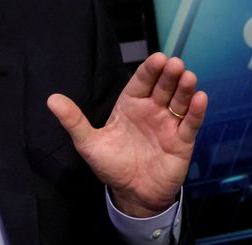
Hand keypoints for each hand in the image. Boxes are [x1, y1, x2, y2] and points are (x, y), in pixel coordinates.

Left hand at [47, 52, 207, 217]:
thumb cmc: (111, 165)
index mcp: (130, 105)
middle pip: (163, 87)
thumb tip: (51, 99)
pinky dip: (196, 111)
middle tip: (175, 63)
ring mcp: (168, 125)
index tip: (157, 58)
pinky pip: (190, 124)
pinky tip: (199, 98)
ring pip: (179, 101)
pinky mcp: (182, 142)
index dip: (150, 70)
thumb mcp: (88, 143)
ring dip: (184, 88)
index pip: (141, 82)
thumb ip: (73, 120)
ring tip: (188, 75)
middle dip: (169, 74)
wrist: (131, 195)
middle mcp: (151, 110)